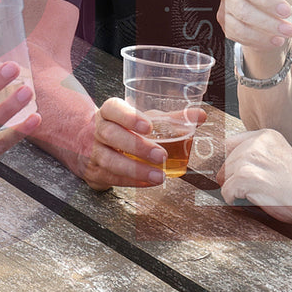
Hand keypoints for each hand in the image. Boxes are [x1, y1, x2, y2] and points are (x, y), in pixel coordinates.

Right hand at [68, 97, 204, 190]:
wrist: (91, 145)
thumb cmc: (125, 129)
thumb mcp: (145, 120)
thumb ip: (172, 118)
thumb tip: (200, 115)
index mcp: (110, 112)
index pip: (113, 109)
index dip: (129, 117)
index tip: (149, 126)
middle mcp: (99, 130)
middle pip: (111, 135)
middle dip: (137, 146)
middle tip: (161, 155)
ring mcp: (93, 152)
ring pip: (109, 160)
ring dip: (135, 169)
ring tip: (159, 176)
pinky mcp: (94, 171)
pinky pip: (111, 177)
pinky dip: (131, 181)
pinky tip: (148, 182)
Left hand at [217, 129, 291, 224]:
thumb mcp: (278, 159)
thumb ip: (256, 157)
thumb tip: (223, 170)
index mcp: (265, 136)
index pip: (231, 144)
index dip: (233, 163)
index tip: (243, 176)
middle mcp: (256, 143)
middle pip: (226, 162)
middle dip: (233, 179)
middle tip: (253, 190)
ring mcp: (251, 159)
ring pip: (225, 177)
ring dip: (236, 190)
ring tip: (257, 195)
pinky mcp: (247, 177)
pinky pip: (226, 192)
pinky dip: (235, 201)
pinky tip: (253, 200)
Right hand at [219, 0, 291, 53]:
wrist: (265, 14)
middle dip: (266, 1)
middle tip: (288, 13)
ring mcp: (229, 1)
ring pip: (241, 12)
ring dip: (265, 24)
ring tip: (288, 32)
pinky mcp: (227, 21)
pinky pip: (238, 31)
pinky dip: (258, 38)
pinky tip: (275, 41)